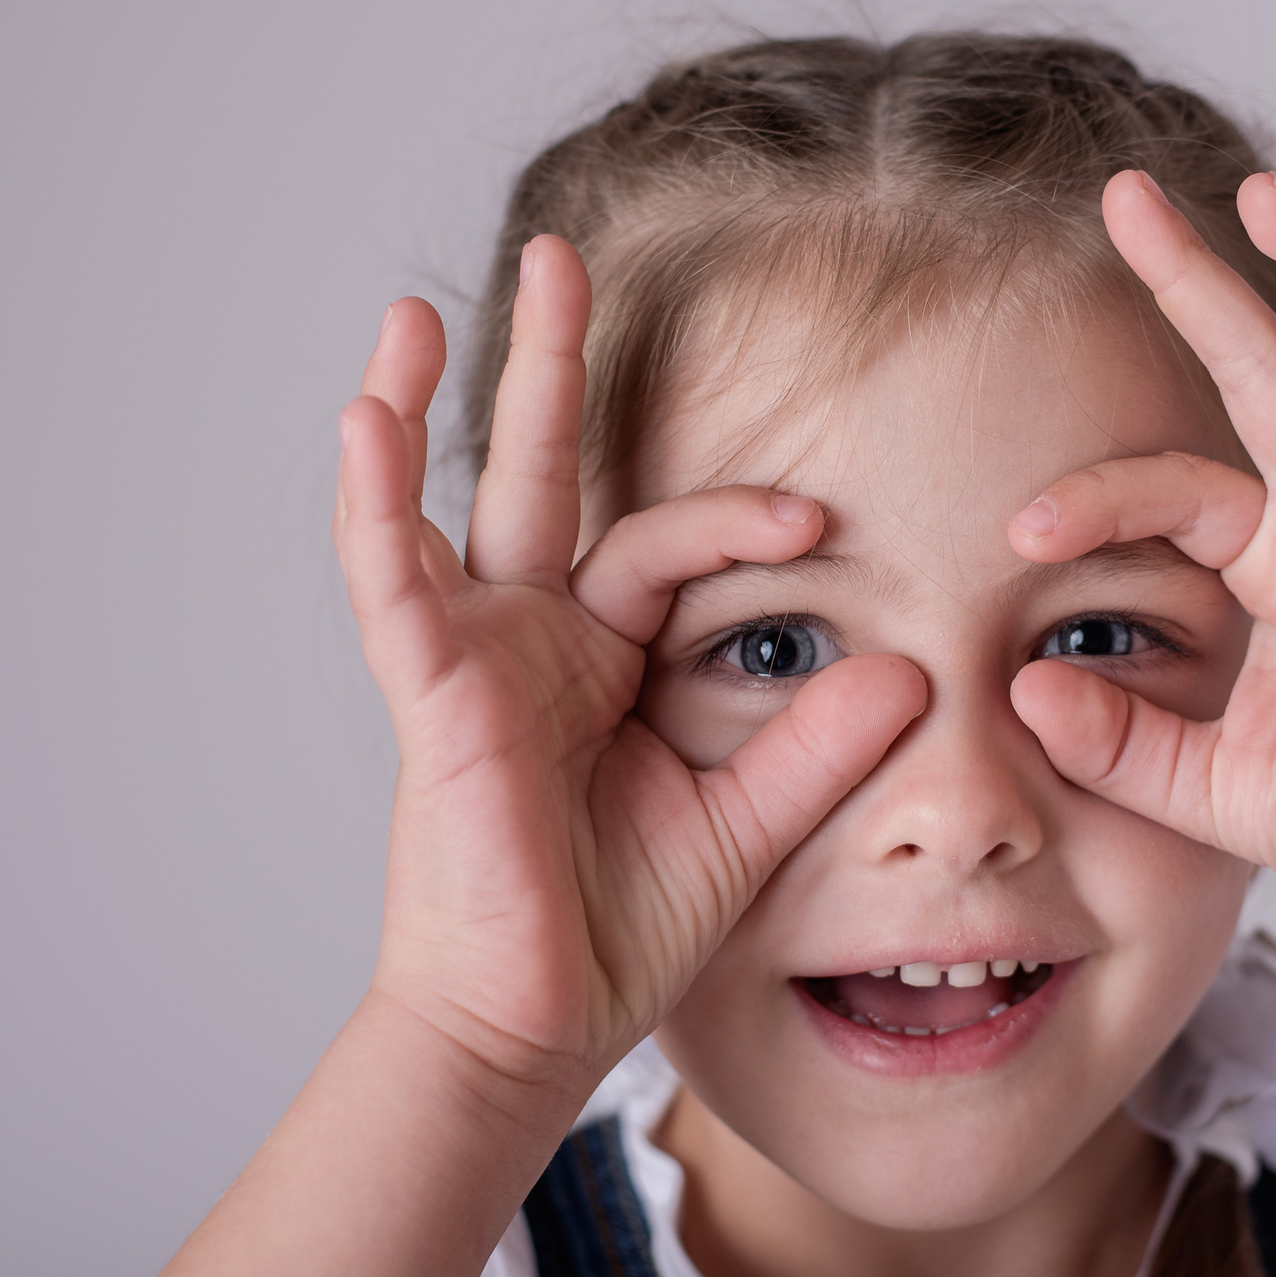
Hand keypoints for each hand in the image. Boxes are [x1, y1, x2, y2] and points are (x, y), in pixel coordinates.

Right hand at [335, 241, 923, 1094]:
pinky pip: (393, 582)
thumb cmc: (621, 927)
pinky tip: (364, 417)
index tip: (818, 527)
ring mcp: (474, 655)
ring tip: (418, 305)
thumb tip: (911, 670)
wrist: (539, 1021)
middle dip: (554, 367)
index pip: (670, 548)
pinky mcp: (432, 691)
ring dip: (429, 402)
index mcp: (603, 659)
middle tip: (564, 255)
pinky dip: (376, 503)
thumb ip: (821, 746)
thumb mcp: (749, 822)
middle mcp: (532, 638)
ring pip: (451, 503)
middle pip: (544, 475)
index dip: (743, 522)